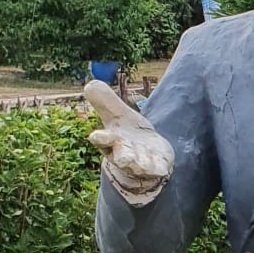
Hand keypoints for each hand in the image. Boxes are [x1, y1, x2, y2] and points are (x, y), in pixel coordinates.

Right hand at [84, 80, 174, 205]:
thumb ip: (106, 102)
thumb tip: (91, 83)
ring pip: (139, 166)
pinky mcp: (157, 166)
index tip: (95, 136)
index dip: (100, 138)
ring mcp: (141, 163)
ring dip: (141, 165)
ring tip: (144, 166)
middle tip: (123, 160)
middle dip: (123, 158)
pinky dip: (158, 168)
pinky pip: (157, 169)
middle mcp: (125, 154)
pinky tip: (162, 169)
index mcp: (111, 140)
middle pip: (122, 157)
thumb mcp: (118, 115)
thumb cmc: (128, 134)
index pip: (103, 140)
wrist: (148, 155)